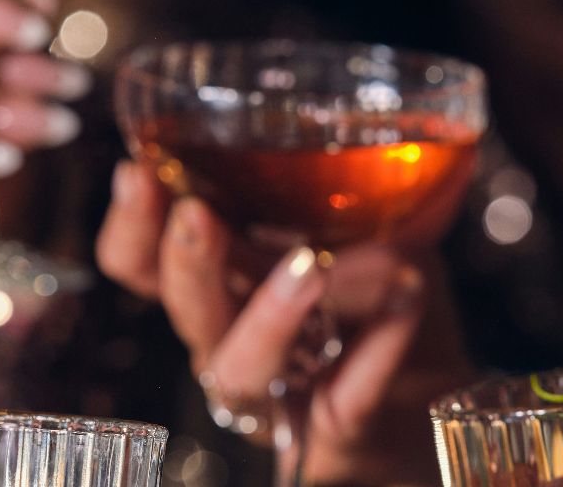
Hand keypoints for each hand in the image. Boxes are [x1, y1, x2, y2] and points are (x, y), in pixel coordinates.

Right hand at [97, 162, 469, 484]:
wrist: (432, 388)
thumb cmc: (375, 295)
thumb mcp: (349, 222)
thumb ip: (331, 183)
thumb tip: (353, 128)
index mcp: (219, 286)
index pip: (142, 265)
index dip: (130, 228)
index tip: (138, 173)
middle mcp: (233, 342)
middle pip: (187, 314)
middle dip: (187, 265)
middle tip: (198, 216)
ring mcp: (282, 393)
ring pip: (243, 370)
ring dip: (270, 314)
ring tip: (313, 265)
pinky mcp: (340, 433)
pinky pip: (346, 398)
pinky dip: (377, 347)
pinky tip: (407, 295)